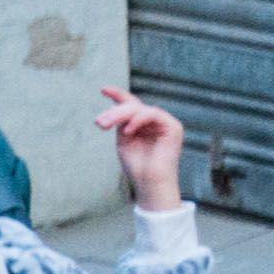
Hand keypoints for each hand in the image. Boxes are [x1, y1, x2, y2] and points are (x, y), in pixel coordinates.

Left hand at [97, 85, 187, 212]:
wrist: (150, 183)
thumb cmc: (137, 166)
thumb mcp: (124, 140)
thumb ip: (122, 123)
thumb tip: (116, 109)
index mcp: (145, 124)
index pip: (133, 104)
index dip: (119, 95)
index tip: (103, 89)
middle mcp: (156, 121)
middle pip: (133, 106)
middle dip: (114, 112)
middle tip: (99, 123)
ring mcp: (166, 123)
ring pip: (141, 109)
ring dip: (121, 115)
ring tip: (106, 125)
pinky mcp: (174, 127)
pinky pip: (153, 114)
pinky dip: (137, 120)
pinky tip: (127, 131)